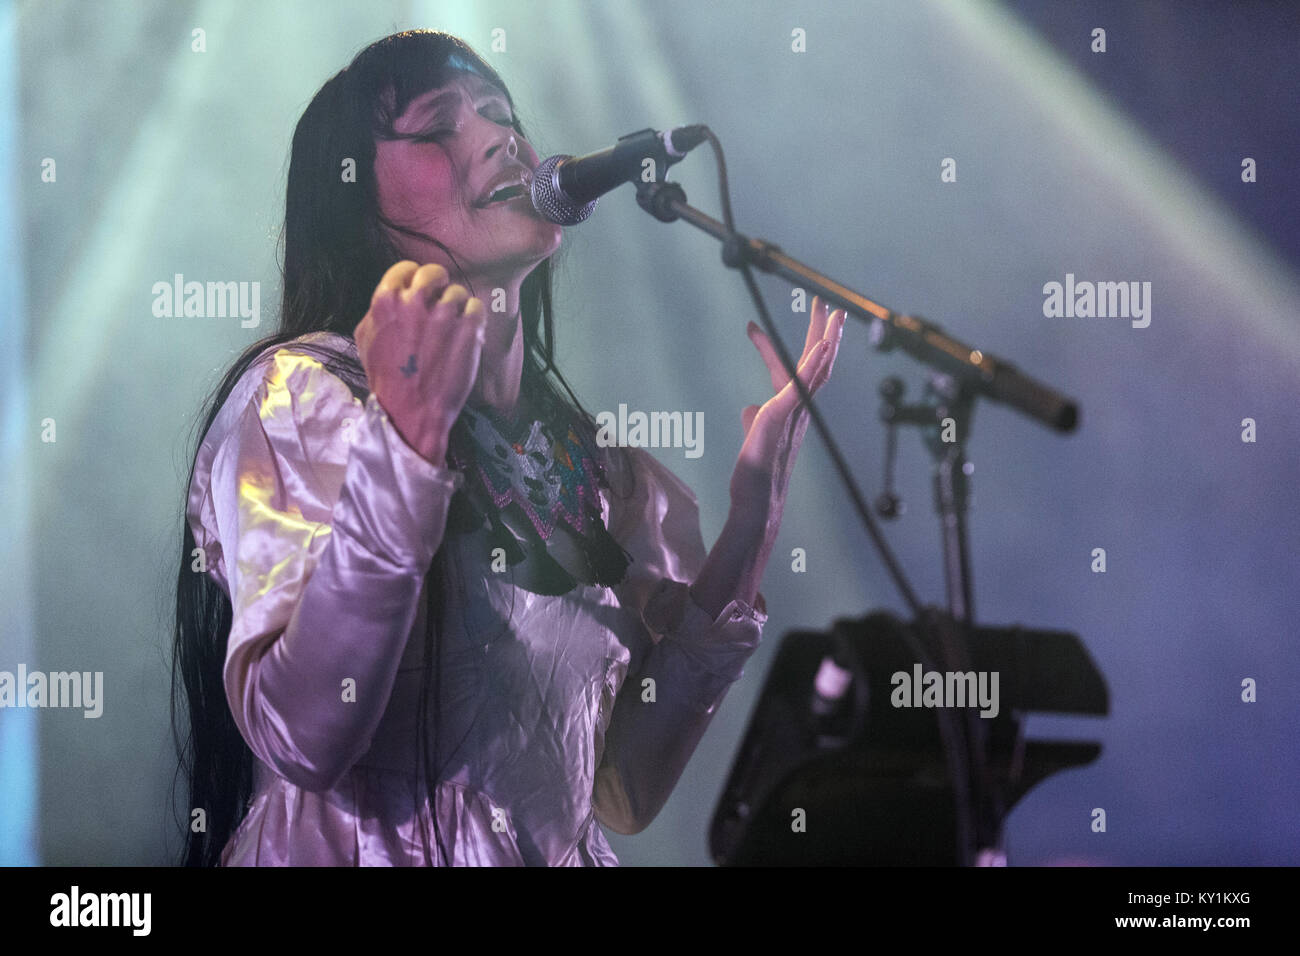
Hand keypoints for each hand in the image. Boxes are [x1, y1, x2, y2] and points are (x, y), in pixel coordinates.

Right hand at [353, 261, 486, 464]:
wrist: (411, 410)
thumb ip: (378, 311)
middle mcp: (415, 302)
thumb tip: (393, 296)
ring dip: (457, 309)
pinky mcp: (468, 328)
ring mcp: (444, 314)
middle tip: (442, 303)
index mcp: (386, 300)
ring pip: (458, 292)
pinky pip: (476, 308)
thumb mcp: (366, 339)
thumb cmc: (386, 378)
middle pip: (435, 272)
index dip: (415, 279)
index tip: (422, 291)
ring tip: (452, 330)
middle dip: (439, 286)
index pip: (407, 268)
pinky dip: (474, 321)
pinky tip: (465, 337)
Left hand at [734, 295, 845, 507]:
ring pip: (815, 369)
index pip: (789, 371)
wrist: (756, 500)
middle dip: (822, 332)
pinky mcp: (784, 415)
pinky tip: (823, 344)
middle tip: (828, 303)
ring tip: (831, 313)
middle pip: (814, 363)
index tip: (752, 325)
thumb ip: (755, 418)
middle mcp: (800, 409)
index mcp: (790, 410)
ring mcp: (795, 411)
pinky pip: (803, 384)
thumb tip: (749, 407)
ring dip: (824, 338)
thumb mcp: (753, 437)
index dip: (775, 347)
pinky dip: (815, 362)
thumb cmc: (755, 474)